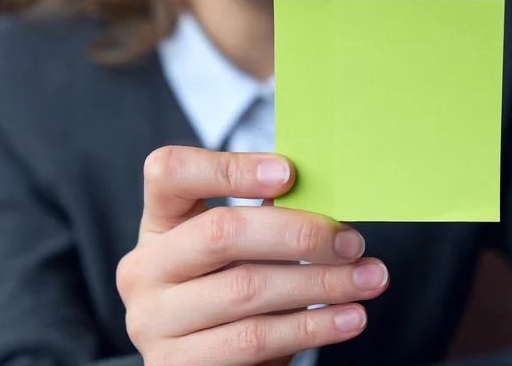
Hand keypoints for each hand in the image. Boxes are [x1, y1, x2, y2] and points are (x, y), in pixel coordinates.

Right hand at [117, 146, 388, 365]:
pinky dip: (311, 327)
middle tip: (351, 241)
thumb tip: (327, 194)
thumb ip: (267, 218)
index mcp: (159, 223)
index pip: (169, 171)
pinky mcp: (173, 365)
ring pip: (246, 289)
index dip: (228, 167)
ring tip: (367, 279)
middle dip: (298, 234)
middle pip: (219, 232)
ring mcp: (151, 319)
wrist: (211, 362)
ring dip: (320, 284)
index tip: (289, 174)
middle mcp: (144, 269)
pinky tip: (348, 317)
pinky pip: (254, 339)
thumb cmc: (233, 291)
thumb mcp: (239, 252)